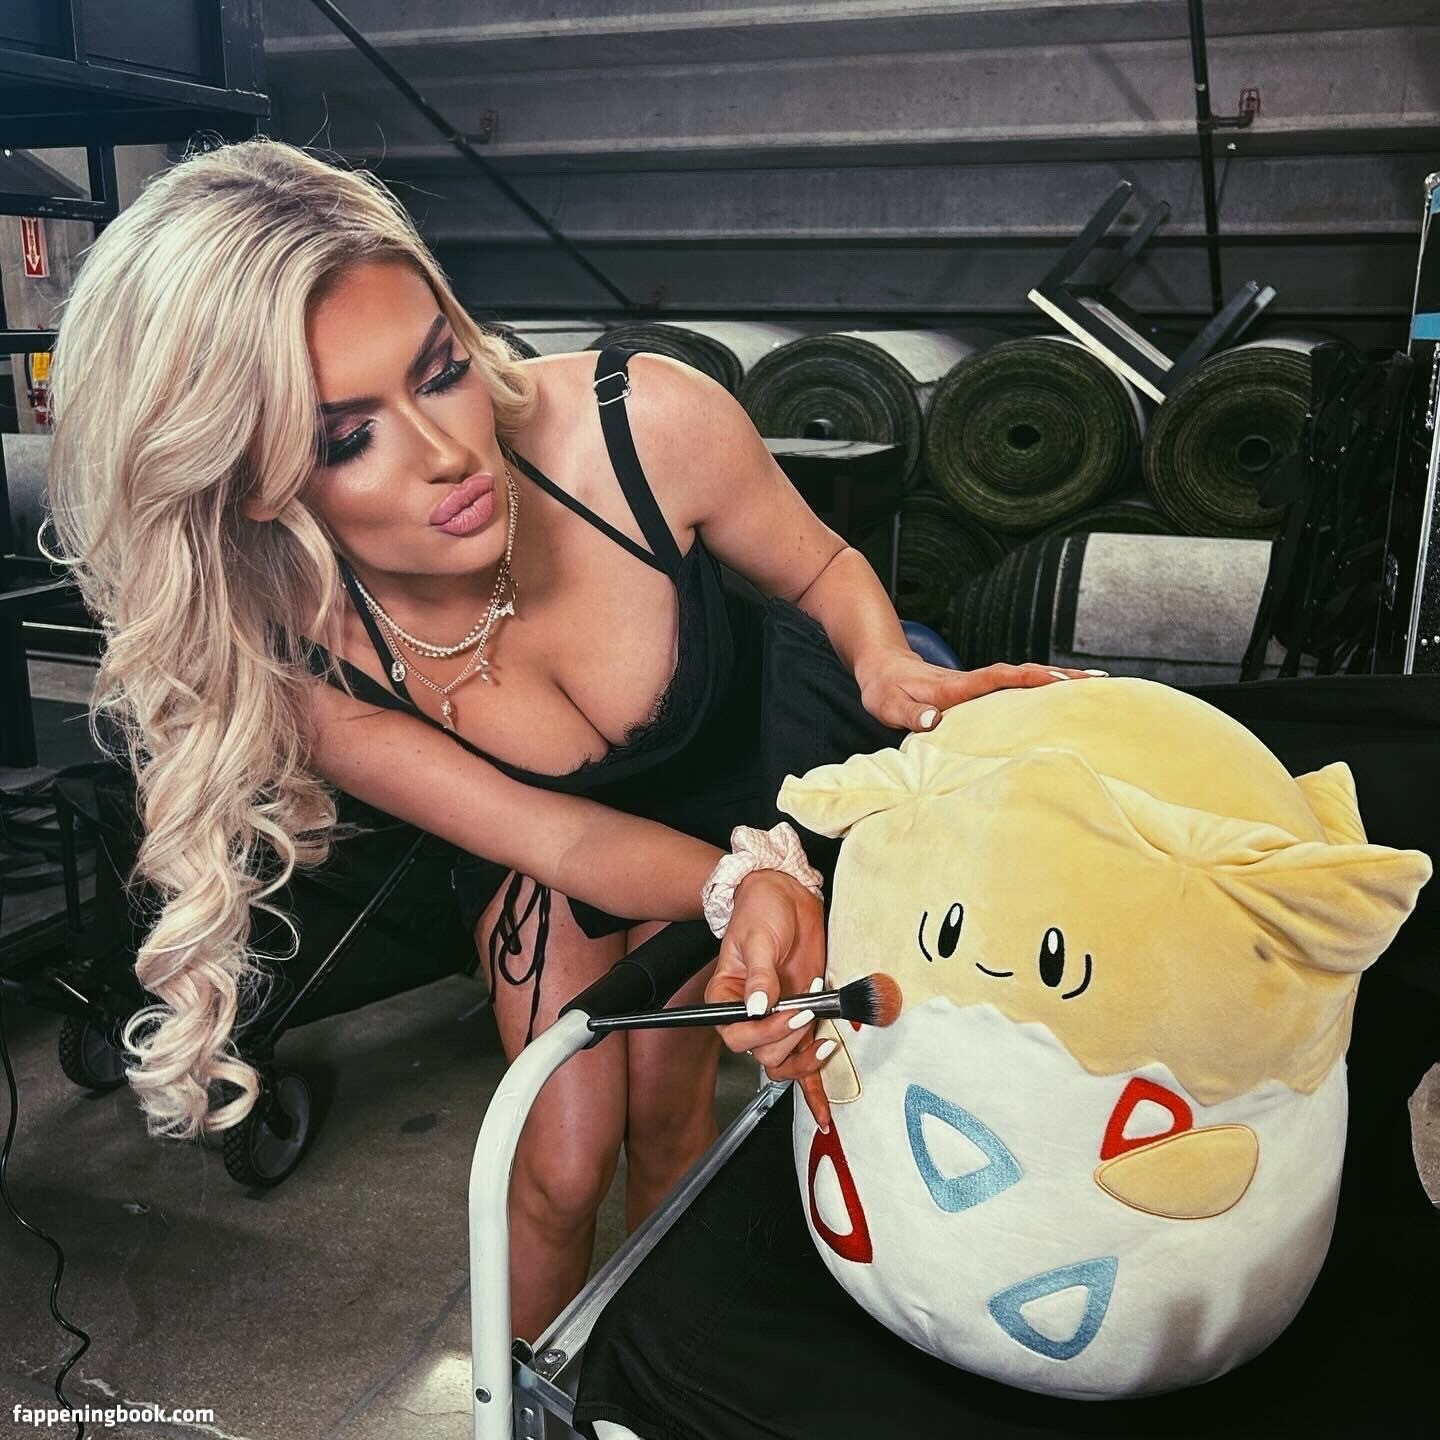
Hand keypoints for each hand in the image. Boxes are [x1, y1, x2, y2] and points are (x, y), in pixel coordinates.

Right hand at [705, 869, 830, 1095]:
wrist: (787, 895)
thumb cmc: (762, 910)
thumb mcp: (759, 938)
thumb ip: (759, 974)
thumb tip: (758, 1006)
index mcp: (725, 999)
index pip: (736, 1033)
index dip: (764, 1031)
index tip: (788, 1012)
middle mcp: (748, 1016)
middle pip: (762, 1053)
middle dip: (789, 1039)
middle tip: (808, 1010)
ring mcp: (776, 1021)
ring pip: (783, 1063)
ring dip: (804, 1059)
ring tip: (823, 1039)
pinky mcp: (801, 1021)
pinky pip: (803, 1062)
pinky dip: (814, 1087)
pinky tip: (823, 1109)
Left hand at [855, 649, 1107, 732]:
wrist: (882, 665)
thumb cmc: (884, 689)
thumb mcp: (886, 704)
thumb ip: (908, 713)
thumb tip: (932, 721)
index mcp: (954, 686)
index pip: (997, 679)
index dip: (1028, 679)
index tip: (1059, 682)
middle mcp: (972, 680)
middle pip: (1023, 675)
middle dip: (1060, 677)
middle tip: (1099, 681)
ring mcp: (978, 683)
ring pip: (1024, 679)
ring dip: (1057, 680)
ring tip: (1096, 686)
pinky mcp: (979, 689)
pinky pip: (1016, 687)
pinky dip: (1041, 687)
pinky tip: (1062, 695)